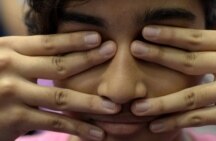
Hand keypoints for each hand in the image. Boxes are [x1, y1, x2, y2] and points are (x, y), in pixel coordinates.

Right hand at [0, 32, 119, 140]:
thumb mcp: (4, 58)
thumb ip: (29, 55)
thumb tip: (64, 51)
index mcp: (9, 50)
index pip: (48, 43)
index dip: (75, 40)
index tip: (98, 38)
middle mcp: (11, 69)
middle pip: (59, 65)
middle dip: (89, 59)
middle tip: (114, 53)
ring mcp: (13, 94)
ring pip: (61, 97)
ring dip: (91, 102)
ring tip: (114, 106)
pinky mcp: (14, 120)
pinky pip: (53, 122)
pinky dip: (77, 128)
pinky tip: (97, 132)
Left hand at [130, 26, 215, 132]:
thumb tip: (186, 43)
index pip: (196, 38)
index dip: (169, 35)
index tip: (146, 33)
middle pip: (189, 62)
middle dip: (158, 56)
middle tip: (133, 51)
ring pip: (190, 96)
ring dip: (161, 102)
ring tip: (136, 107)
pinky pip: (201, 118)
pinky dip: (177, 122)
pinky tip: (157, 125)